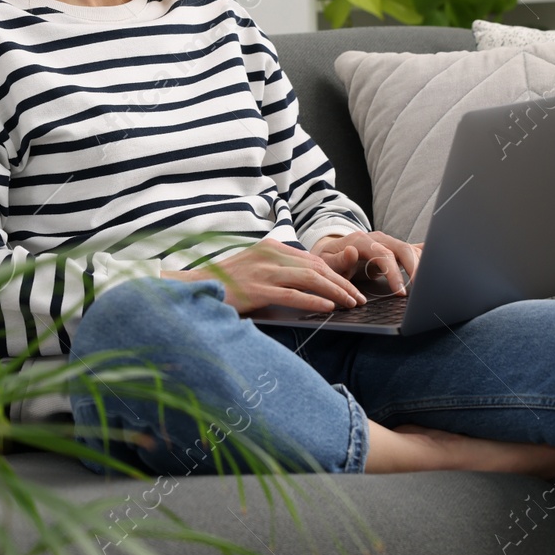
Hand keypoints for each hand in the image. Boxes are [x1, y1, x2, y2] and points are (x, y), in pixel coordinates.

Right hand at [161, 239, 366, 314]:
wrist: (195, 288)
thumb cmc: (226, 283)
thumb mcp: (254, 267)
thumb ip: (277, 270)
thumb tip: (307, 284)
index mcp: (271, 247)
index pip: (312, 260)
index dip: (335, 274)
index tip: (350, 287)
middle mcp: (269, 255)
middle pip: (316, 268)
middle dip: (341, 284)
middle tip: (359, 299)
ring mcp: (263, 271)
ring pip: (309, 280)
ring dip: (335, 292)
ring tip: (351, 304)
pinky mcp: (256, 289)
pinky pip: (292, 295)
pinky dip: (313, 301)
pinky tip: (328, 308)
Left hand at [309, 231, 421, 295]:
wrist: (330, 252)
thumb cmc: (329, 260)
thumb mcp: (326, 262)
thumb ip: (338, 260)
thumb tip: (351, 251)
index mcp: (361, 240)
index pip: (382, 255)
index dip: (394, 273)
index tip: (401, 292)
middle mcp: (377, 238)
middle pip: (401, 248)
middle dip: (414, 268)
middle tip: (420, 289)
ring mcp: (387, 242)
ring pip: (409, 249)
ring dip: (421, 264)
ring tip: (428, 283)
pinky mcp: (393, 248)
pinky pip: (412, 248)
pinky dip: (425, 253)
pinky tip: (437, 257)